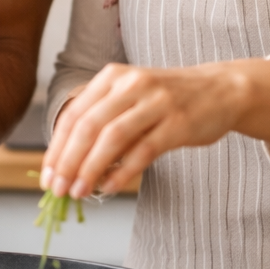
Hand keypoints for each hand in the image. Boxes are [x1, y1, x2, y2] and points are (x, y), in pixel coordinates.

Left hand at [41, 58, 269, 198]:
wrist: (222, 90)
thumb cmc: (169, 99)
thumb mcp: (131, 97)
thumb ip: (102, 120)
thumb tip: (68, 162)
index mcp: (112, 77)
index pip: (73, 114)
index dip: (56, 147)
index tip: (47, 174)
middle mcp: (132, 84)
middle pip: (88, 126)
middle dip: (68, 161)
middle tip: (57, 189)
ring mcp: (156, 102)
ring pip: (112, 137)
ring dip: (90, 168)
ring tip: (79, 192)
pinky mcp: (178, 122)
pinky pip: (144, 150)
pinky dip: (123, 172)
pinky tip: (110, 188)